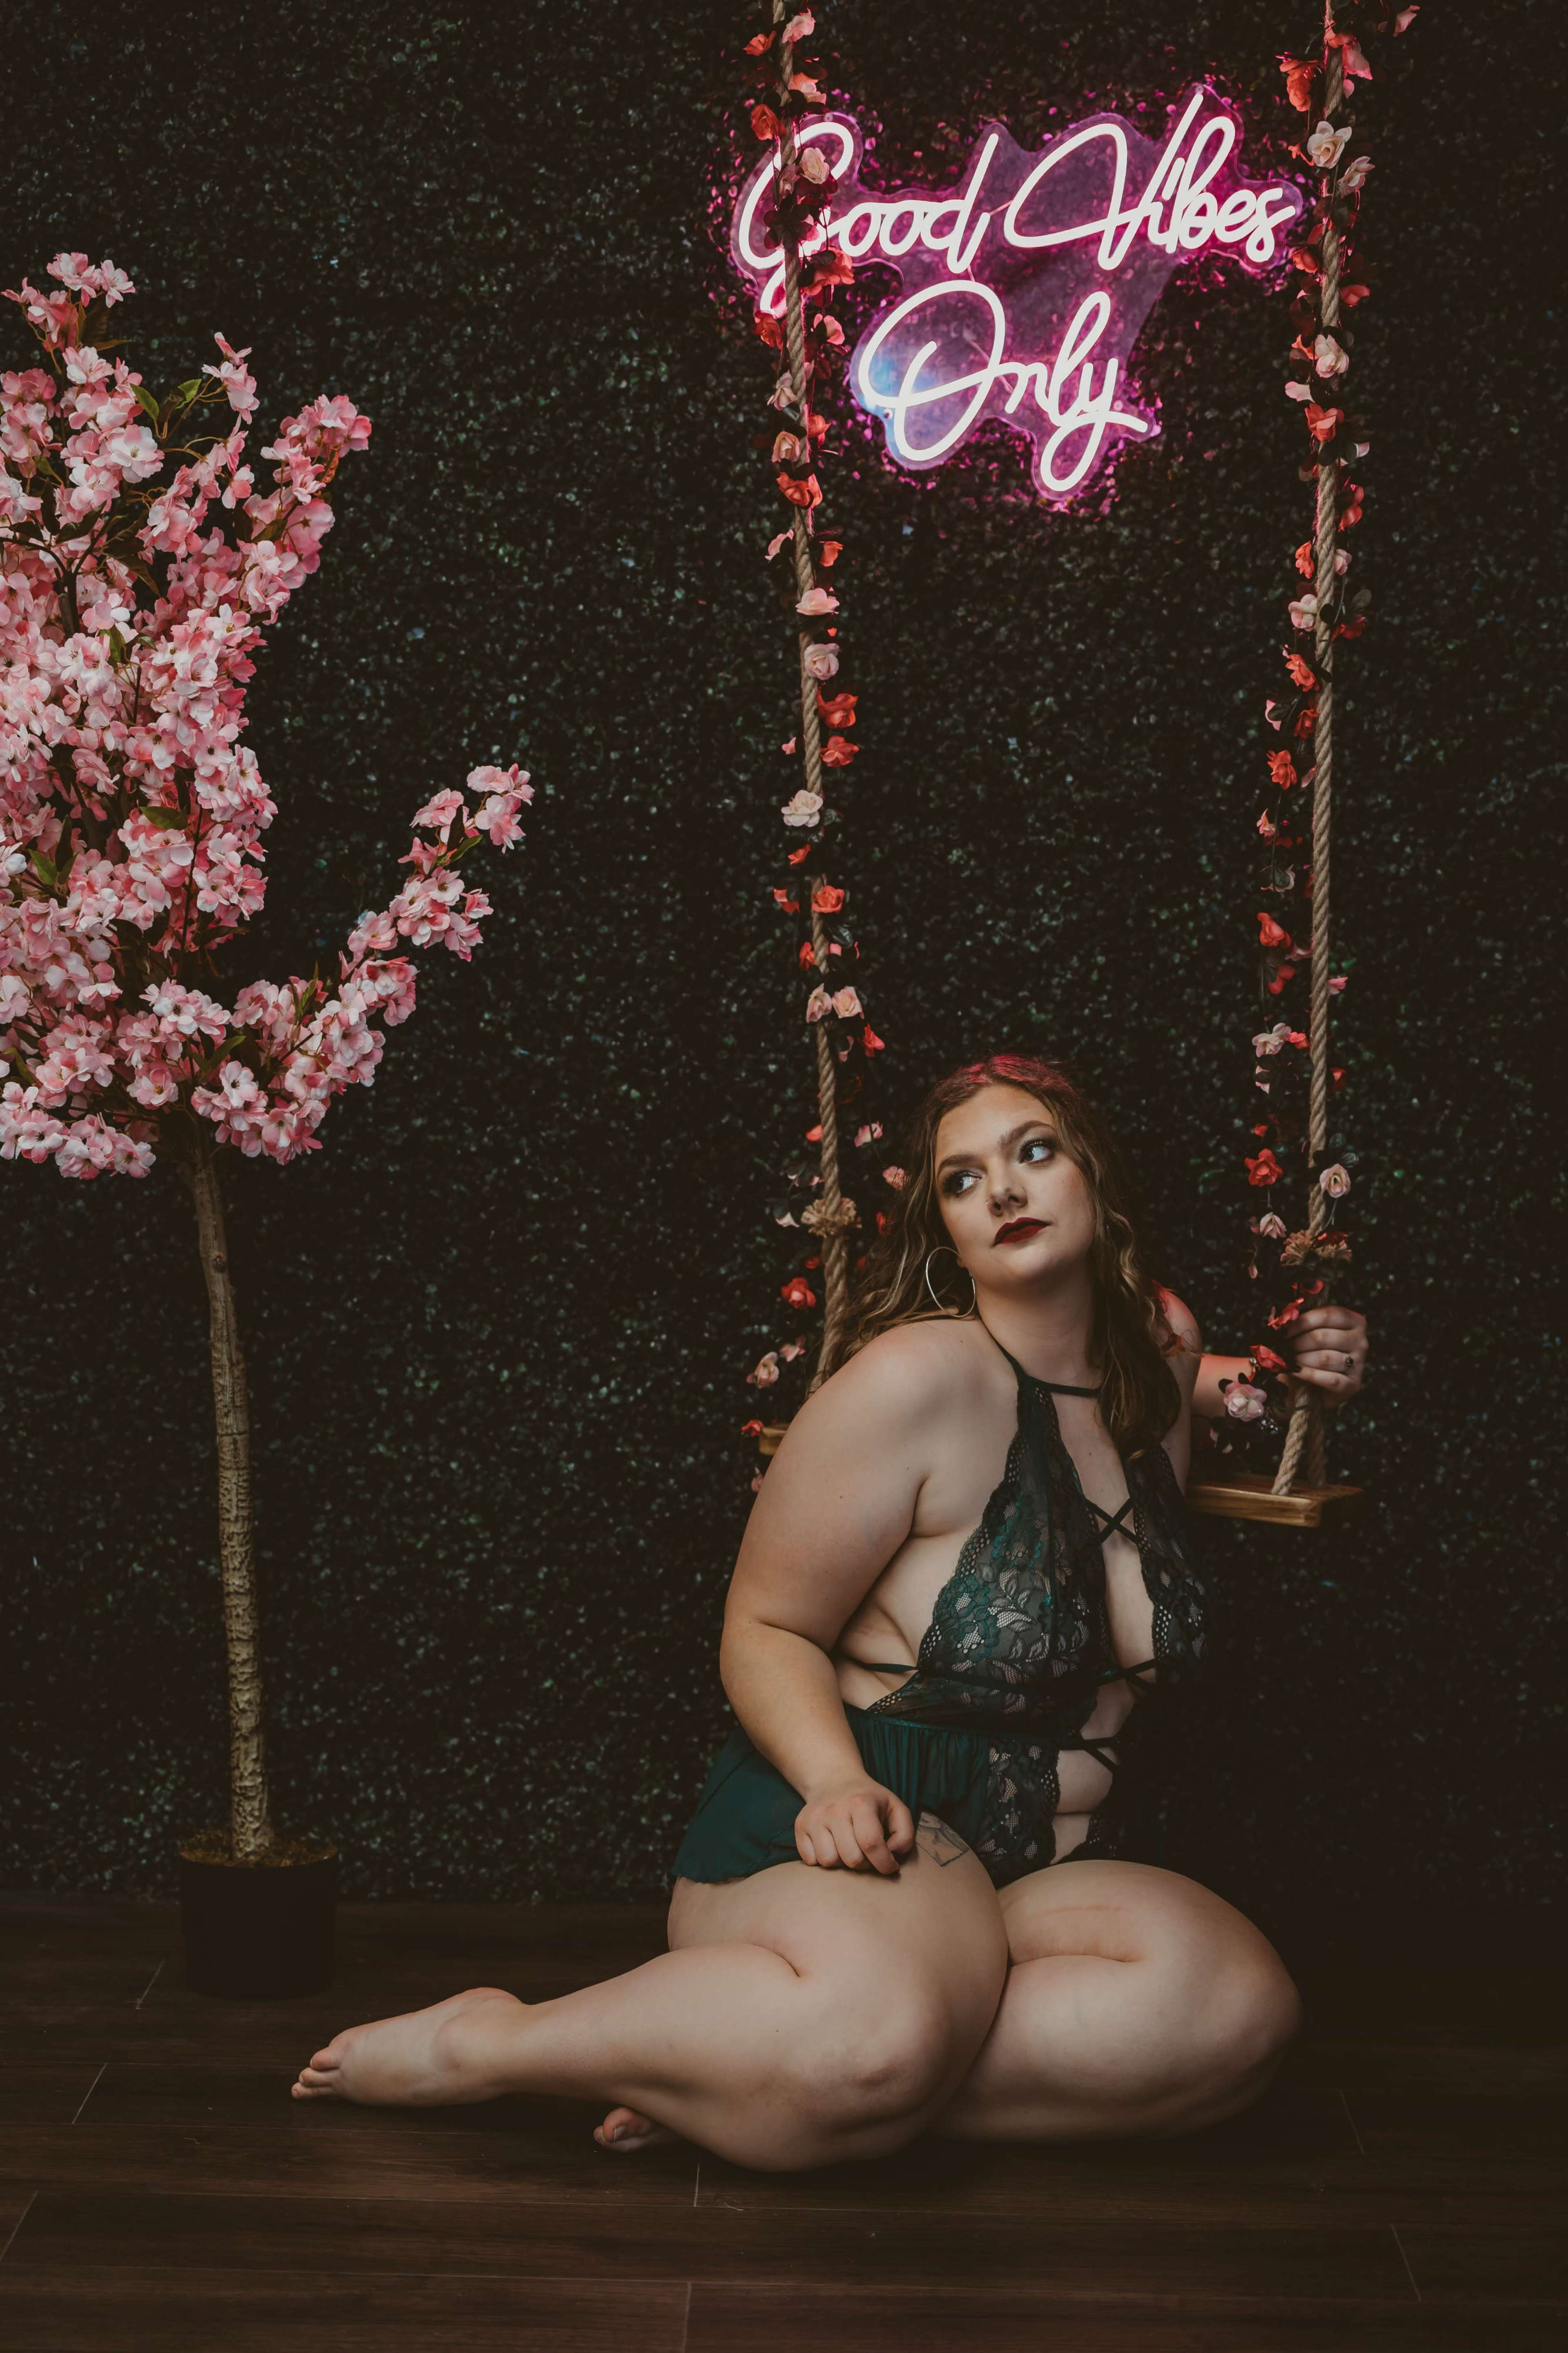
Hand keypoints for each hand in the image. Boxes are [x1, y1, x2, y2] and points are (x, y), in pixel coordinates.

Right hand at [795, 1777, 915, 1874]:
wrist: (833, 1779)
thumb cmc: (868, 1799)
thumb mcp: (895, 1807)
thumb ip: (905, 1833)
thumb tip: (894, 1854)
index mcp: (860, 1803)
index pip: (871, 1844)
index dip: (884, 1863)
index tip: (890, 1866)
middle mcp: (834, 1809)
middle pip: (851, 1858)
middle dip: (865, 1865)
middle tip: (868, 1854)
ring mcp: (814, 1818)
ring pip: (829, 1862)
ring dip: (842, 1863)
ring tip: (849, 1848)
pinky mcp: (800, 1826)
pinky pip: (810, 1860)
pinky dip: (822, 1860)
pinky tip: (832, 1846)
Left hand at [1284, 1305, 1367, 1404]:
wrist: (1316, 1387)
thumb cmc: (1311, 1354)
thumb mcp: (1307, 1333)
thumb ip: (1297, 1323)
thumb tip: (1278, 1317)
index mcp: (1353, 1321)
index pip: (1327, 1315)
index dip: (1301, 1322)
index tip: (1282, 1330)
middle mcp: (1361, 1340)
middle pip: (1323, 1337)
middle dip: (1297, 1343)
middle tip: (1282, 1347)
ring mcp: (1360, 1364)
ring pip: (1325, 1358)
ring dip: (1301, 1359)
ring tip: (1287, 1360)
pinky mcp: (1353, 1384)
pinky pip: (1329, 1379)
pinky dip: (1308, 1374)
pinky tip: (1295, 1372)